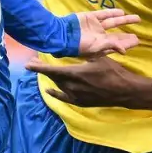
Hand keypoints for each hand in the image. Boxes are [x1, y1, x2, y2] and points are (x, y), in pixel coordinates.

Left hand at [28, 56, 144, 108]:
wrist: (124, 91)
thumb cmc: (112, 72)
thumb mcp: (98, 58)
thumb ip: (84, 55)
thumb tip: (76, 50)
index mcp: (75, 73)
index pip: (51, 70)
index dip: (38, 67)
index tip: (27, 64)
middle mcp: (71, 86)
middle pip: (52, 77)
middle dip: (43, 70)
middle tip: (34, 64)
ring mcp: (75, 96)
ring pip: (58, 85)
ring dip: (51, 78)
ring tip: (45, 72)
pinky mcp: (80, 102)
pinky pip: (63, 97)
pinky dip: (55, 93)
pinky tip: (50, 90)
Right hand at [76, 8, 139, 58]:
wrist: (64, 34)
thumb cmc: (80, 45)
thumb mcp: (97, 47)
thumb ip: (112, 46)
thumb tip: (125, 51)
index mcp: (101, 46)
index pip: (117, 45)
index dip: (126, 43)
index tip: (136, 41)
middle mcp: (99, 36)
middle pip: (116, 35)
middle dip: (126, 36)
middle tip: (137, 35)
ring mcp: (95, 26)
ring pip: (113, 23)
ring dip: (124, 21)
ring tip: (136, 19)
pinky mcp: (91, 17)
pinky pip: (104, 14)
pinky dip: (112, 13)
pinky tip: (121, 12)